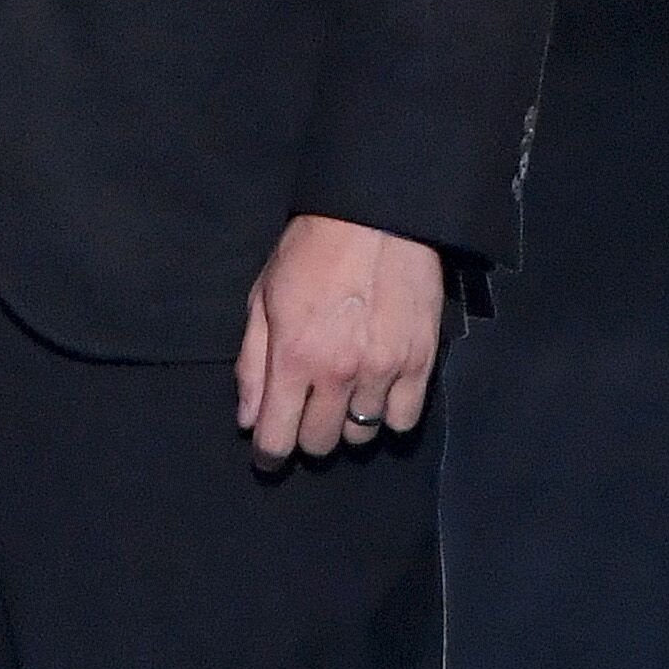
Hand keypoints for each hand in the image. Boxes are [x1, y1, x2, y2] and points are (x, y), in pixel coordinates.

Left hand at [235, 214, 443, 468]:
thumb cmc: (312, 249)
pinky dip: (389, 414)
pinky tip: (379, 392)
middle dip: (306, 434)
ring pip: (361, 436)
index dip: (268, 455)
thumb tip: (248, 419)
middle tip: (308, 409)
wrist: (377, 214)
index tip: (268, 454)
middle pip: (319, 443)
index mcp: (294, 356)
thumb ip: (252, 362)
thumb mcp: (264, 296)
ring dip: (347, 422)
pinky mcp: (419, 362)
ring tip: (345, 394)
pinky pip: (403, 419)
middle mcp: (338, 373)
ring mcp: (382, 371)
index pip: (277, 438)